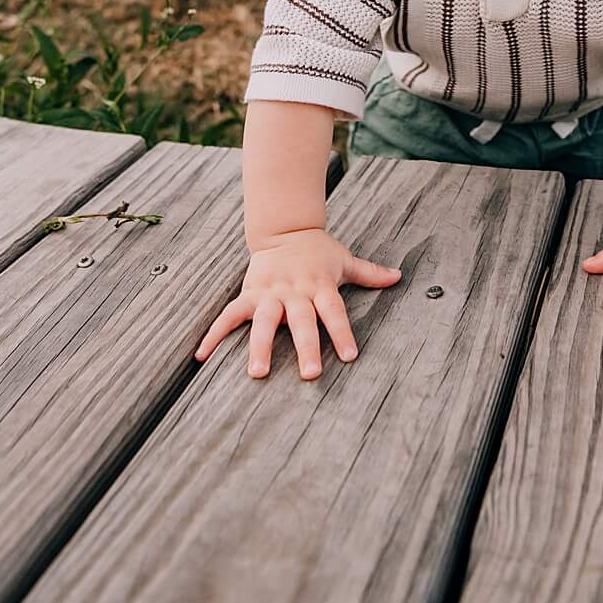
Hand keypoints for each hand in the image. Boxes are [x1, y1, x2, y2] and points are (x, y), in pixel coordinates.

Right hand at [194, 229, 401, 379]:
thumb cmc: (317, 251)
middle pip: (301, 321)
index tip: (349, 357)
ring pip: (264, 321)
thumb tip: (399, 276)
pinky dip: (214, 335)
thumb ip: (369, 272)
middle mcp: (294, 291)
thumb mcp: (344, 259)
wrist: (283, 228)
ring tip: (257, 373)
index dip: (341, 332)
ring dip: (260, 346)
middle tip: (310, 375)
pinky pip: (229, 315)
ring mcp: (269, 293)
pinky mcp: (249, 294)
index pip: (333, 311)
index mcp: (319, 284)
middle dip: (306, 347)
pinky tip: (202, 356)